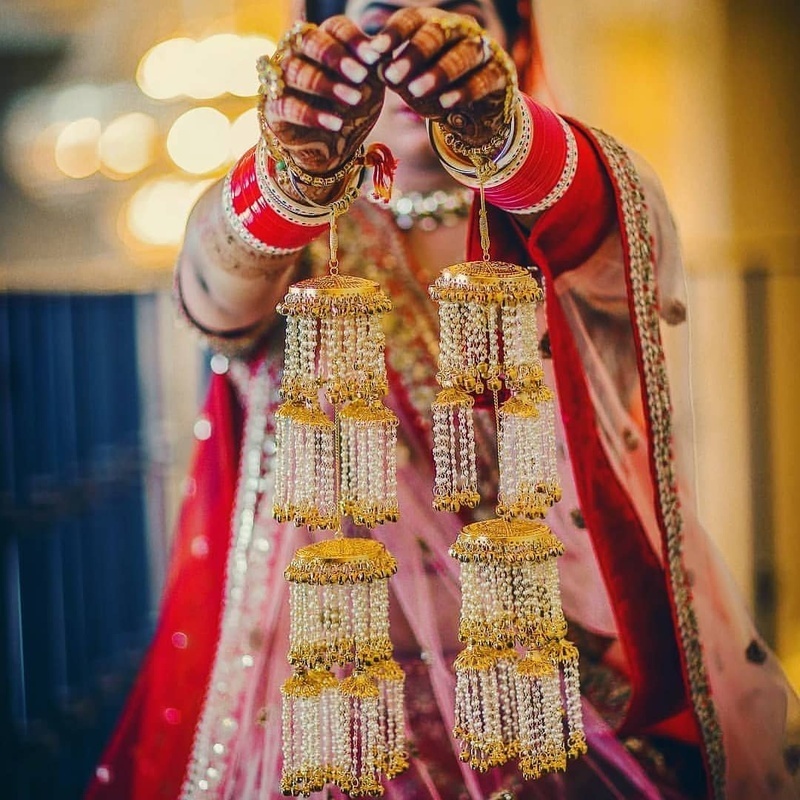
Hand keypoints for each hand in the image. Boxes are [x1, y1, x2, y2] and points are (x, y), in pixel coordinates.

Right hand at [259, 18, 384, 182]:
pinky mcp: (272, 109)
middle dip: (336, 57)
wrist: (332, 152)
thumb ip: (375, 67)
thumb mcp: (370, 89)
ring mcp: (280, 80)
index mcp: (324, 41)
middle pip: (309, 41)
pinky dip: (313, 115)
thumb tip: (382, 48)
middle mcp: (296, 53)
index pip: (334, 27)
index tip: (374, 58)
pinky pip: (288, 106)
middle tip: (360, 75)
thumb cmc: (352, 111)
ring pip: (296, 71)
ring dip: (326, 85)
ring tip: (353, 100)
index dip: (353, 40)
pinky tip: (335, 124)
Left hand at [369, 8, 515, 151]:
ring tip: (415, 91)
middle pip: (437, 33)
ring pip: (462, 54)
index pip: (412, 20)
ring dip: (438, 72)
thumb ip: (392, 70)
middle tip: (392, 76)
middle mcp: (460, 30)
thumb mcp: (412, 78)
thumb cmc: (437, 87)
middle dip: (413, 54)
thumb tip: (368, 62)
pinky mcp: (500, 74)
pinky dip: (463, 92)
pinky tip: (445, 103)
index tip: (373, 52)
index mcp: (434, 24)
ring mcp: (483, 50)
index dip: (393, 34)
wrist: (479, 109)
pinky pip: (483, 80)